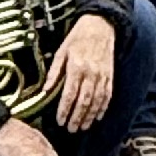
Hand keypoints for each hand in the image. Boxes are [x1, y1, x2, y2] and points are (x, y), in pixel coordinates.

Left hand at [45, 11, 118, 132]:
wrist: (101, 26)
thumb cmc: (78, 38)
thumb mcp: (61, 51)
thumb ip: (54, 72)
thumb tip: (45, 90)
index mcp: (76, 66)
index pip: (69, 94)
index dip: (64, 109)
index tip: (60, 121)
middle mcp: (90, 73)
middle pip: (84, 101)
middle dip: (77, 117)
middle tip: (71, 129)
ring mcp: (102, 75)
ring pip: (96, 101)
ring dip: (90, 116)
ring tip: (83, 127)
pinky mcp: (110, 76)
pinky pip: (107, 96)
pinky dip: (103, 108)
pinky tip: (98, 117)